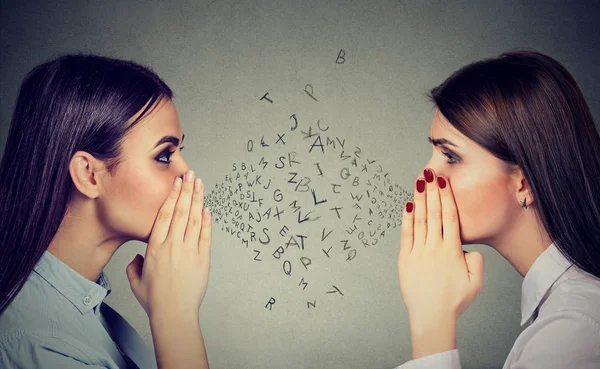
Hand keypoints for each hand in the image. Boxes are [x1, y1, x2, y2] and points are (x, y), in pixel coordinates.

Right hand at [126, 169, 211, 319]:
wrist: (173, 314)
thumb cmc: (155, 300)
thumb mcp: (136, 281)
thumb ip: (134, 266)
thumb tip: (138, 258)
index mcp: (155, 247)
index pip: (164, 214)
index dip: (171, 196)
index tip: (176, 183)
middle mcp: (172, 245)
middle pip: (180, 211)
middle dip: (186, 190)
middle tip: (190, 174)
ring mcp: (189, 251)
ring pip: (194, 219)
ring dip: (197, 199)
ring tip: (200, 184)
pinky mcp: (203, 259)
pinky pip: (205, 235)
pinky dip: (207, 221)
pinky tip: (207, 209)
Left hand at [398, 168, 483, 357]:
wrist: (432, 317)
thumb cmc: (454, 301)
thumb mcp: (475, 282)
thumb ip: (476, 261)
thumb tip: (468, 249)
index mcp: (452, 251)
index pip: (450, 217)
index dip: (446, 197)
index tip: (444, 182)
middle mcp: (434, 248)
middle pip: (434, 213)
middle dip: (432, 191)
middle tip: (430, 173)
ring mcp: (418, 253)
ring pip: (419, 221)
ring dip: (419, 200)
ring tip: (419, 182)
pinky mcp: (405, 260)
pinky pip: (405, 235)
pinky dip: (406, 219)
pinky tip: (407, 205)